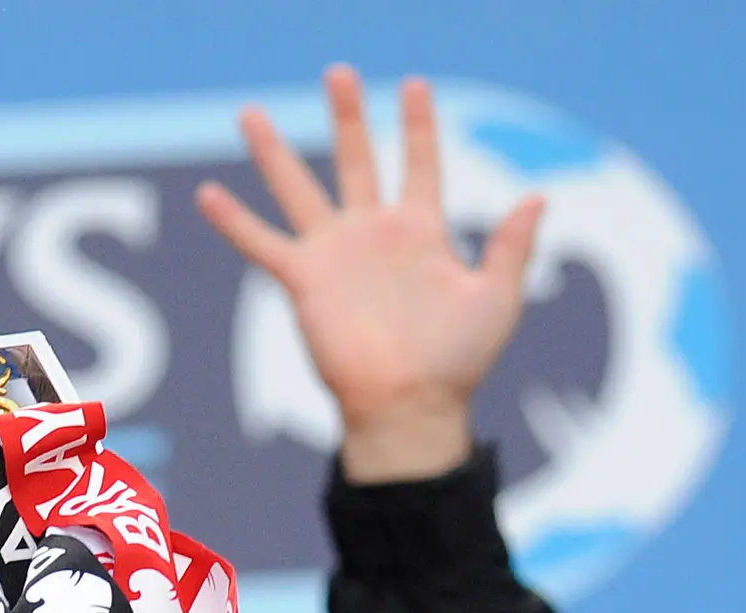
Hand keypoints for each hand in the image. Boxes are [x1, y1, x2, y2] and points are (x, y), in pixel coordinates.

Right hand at [197, 68, 540, 485]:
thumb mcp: (497, 298)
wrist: (410, 407)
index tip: (414, 85)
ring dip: (274, 152)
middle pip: (357, 159)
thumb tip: (538, 195)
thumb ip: (513, 246)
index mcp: (421, 231)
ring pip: (299, 189)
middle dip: (347, 116)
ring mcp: (335, 255)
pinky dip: (234, 221)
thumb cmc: (458, 361)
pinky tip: (207, 193)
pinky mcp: (305, 281)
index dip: (418, 125)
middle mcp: (374, 234)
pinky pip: (263, 244)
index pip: (420, 163)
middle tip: (339, 73)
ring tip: (250, 113)